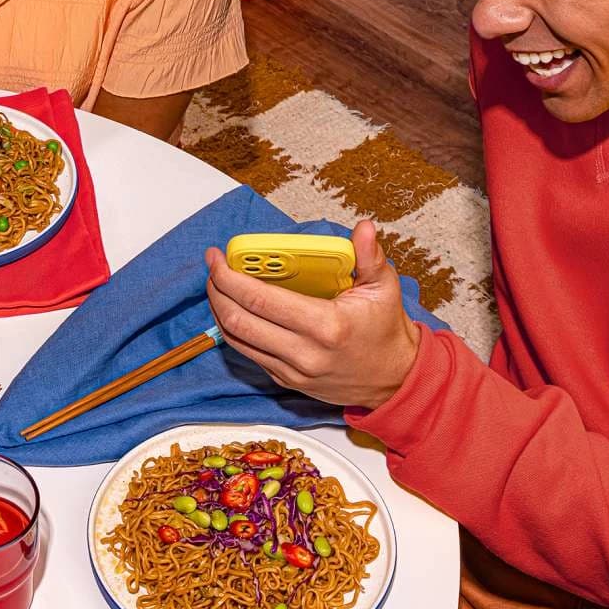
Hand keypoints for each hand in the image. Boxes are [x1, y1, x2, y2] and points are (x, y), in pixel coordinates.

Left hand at [205, 220, 420, 410]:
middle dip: (217, 290)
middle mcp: (304, 353)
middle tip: (213, 267)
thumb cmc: (386, 331)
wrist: (396, 381)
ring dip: (220, 309)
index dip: (230, 277)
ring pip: (237, 340)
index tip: (217, 257)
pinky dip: (235, 329)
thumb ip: (369, 256)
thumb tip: (362, 228)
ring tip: (218, 284)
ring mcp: (293, 371)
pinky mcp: (287, 381)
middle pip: (239, 321)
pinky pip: (249, 353)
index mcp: (325, 326)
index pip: (260, 301)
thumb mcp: (384, 288)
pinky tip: (234, 307)